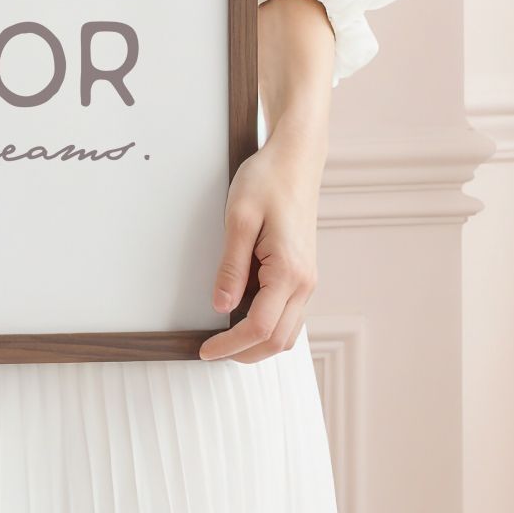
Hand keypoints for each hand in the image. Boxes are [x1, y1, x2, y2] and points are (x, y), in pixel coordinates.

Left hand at [198, 127, 322, 364]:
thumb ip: (231, 268)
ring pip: (288, 332)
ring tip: (226, 340)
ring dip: (258, 344)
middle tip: (212, 350)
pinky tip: (245, 318)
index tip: (205, 350)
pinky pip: (290, 314)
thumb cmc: (267, 181)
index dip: (230, 344)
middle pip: (278, 340)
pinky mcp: (303, 272)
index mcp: (289, 272)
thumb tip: (221, 306)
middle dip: (244, 353)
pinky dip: (269, 326)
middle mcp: (305, 282)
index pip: (259, 327)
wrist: (295, 159)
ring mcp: (307, 279)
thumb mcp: (239, 220)